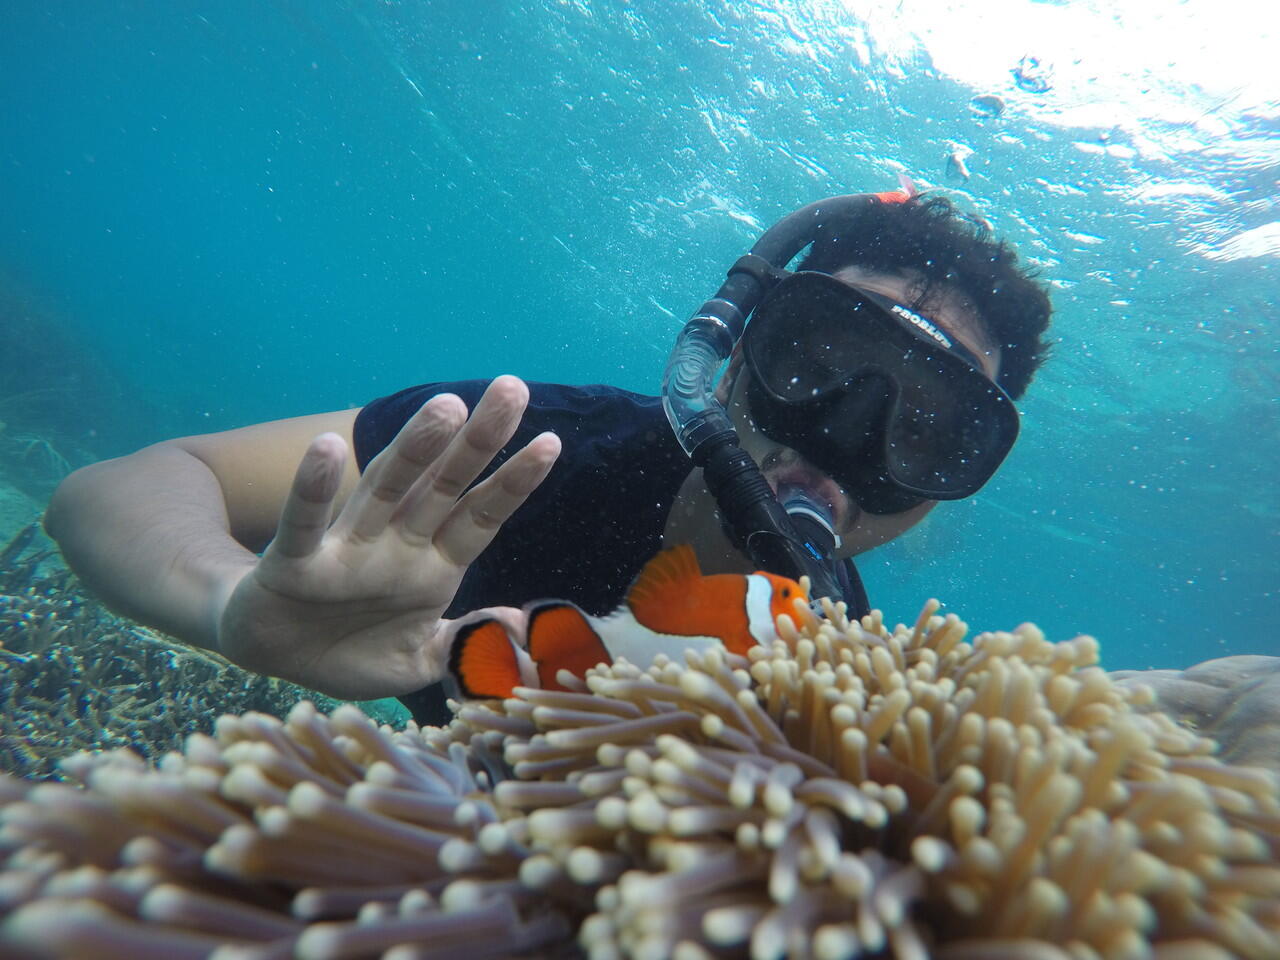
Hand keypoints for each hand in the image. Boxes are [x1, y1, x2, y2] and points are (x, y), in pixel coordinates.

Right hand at [216, 376, 559, 698]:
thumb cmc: (352, 650)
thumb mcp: (417, 662)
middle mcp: (396, 545)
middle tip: (512, 390)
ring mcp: (347, 550)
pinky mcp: (294, 564)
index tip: (551, 442)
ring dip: (414, 448)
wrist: (273, 659)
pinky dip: (313, 488)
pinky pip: (305, 523)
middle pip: (444, 486)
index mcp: (432, 565)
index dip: (513, 482)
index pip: (481, 516)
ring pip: (386, 489)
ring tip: (446, 405)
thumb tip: (516, 626)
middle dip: (478, 441)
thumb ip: (462, 645)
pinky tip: (327, 447)